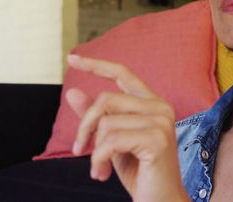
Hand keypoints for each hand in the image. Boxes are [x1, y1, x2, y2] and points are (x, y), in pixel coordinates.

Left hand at [66, 54, 190, 201]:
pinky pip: (110, 141)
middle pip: (106, 99)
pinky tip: (101, 174)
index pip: (122, 73)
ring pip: (106, 122)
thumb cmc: (138, 173)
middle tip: (78, 150)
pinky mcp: (157, 139)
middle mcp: (160, 107)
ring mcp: (161, 122)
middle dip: (85, 126)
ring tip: (98, 170)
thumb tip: (72, 92)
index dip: (96, 64)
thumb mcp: (111, 141)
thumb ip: (96, 117)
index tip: (71, 58)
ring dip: (94, 150)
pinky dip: (98, 159)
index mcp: (152, 103)